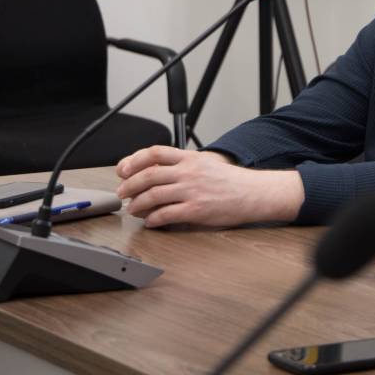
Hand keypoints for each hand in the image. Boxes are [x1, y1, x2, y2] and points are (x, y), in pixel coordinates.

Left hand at [115, 146, 304, 228]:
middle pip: (149, 175)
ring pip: (153, 195)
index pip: (155, 152)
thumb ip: (182, 165)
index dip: (134, 160)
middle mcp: (189, 172)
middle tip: (122, 193)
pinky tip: (150, 222)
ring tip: (133, 209)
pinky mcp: (196, 210)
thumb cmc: (230, 181)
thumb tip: (156, 171)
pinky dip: (154, 219)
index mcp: (190, 158)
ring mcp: (192, 191)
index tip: (123, 169)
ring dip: (138, 203)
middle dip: (129, 185)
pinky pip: (167, 215)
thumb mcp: (206, 164)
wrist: (253, 193)